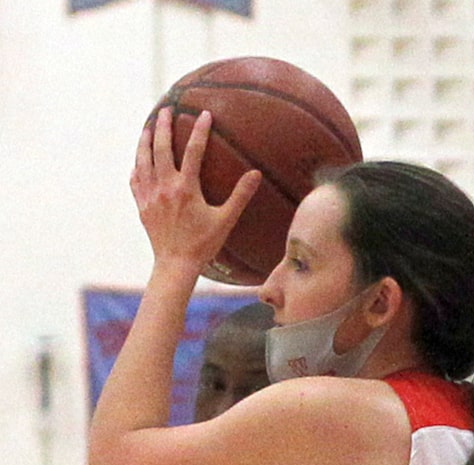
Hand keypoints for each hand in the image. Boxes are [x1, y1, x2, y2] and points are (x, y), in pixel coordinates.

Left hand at [131, 107, 260, 274]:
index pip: (193, 150)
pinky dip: (138, 166)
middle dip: (162, 125)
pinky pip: (136, 178)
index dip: (200, 130)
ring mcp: (150, 194)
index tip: (204, 114)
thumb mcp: (226, 220)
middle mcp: (164, 186)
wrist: (176, 264)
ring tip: (148, 128)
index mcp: (186, 187)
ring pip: (143, 158)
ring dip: (145, 140)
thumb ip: (240, 196)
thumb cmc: (204, 244)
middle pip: (160, 146)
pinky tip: (140, 161)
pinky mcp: (142, 204)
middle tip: (166, 109)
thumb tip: (255, 174)